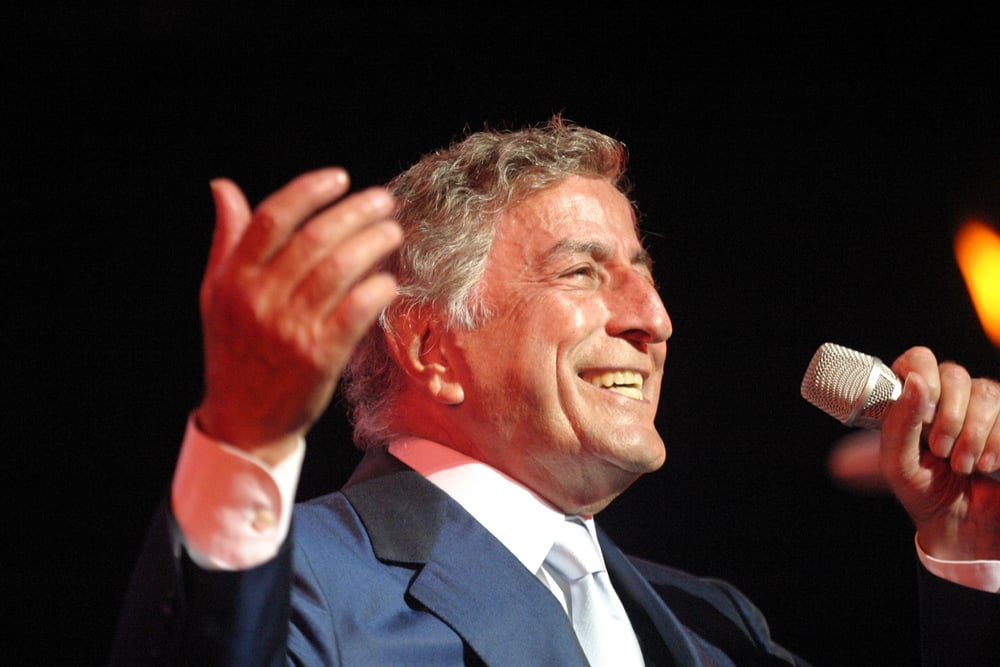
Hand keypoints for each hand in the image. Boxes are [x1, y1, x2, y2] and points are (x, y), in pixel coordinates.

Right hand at [194, 168, 401, 464]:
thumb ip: (227, 240)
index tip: (339, 178)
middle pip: (314, 239)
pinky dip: (376, 290)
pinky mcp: (319, 356)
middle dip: (355, 212)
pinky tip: (390, 280)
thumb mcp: (217, 294)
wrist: (243, 422)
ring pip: (340, 270)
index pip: (273, 219)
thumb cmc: (235, 352)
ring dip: (373, 244)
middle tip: (383, 201)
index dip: (309, 191)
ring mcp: (291, 328)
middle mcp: (260, 299)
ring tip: (393, 232)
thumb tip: (223, 187)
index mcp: (234, 279)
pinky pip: (356, 311)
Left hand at [879, 346, 999, 559]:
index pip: (918, 359)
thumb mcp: (898, 464)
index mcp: (914, 400)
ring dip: (973, 433)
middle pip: (954, 373)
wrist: (964, 526)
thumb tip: (914, 380)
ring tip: (964, 465)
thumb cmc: (924, 492)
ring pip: (985, 391)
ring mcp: (983, 407)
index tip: (923, 413)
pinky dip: (996, 440)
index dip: (922, 375)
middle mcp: (949, 397)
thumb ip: (899, 423)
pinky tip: (988, 464)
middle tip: (941, 451)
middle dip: (949, 416)